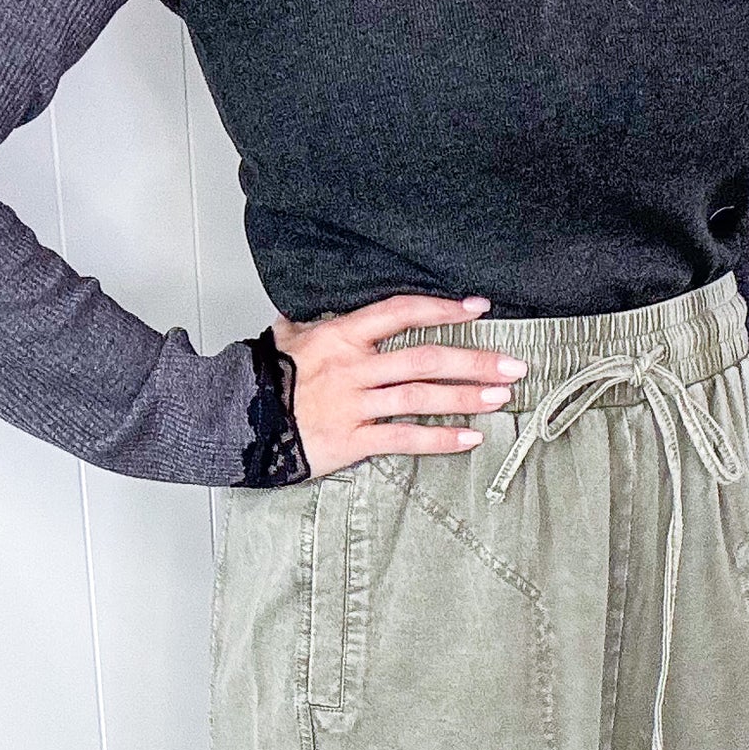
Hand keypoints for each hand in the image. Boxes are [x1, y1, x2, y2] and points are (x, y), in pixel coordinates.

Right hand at [272, 293, 526, 477]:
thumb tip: (305, 313)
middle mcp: (352, 367)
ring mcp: (353, 405)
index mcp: (341, 335)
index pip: (401, 312)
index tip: (478, 309)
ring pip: (420, 396)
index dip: (443, 308)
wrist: (235, 422)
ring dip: (466, 397)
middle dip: (475, 361)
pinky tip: (470, 439)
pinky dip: (440, 439)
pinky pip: (404, 439)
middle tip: (513, 366)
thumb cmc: (262, 380)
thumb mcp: (286, 340)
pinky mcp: (351, 441)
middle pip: (425, 358)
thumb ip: (309, 326)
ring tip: (502, 398)